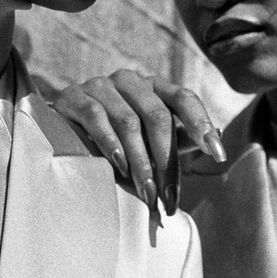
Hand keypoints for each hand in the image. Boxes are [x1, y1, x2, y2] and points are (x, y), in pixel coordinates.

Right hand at [53, 70, 225, 214]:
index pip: (183, 98)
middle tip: (169, 196)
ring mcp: (100, 85)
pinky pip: (95, 118)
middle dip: (166, 160)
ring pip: (128, 121)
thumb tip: (217, 137)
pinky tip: (119, 166)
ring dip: (140, 161)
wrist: (58, 130)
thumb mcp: (148, 138)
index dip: (201, 124)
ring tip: (147, 192)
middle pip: (157, 116)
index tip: (218, 154)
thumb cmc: (113, 136)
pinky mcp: (73, 96)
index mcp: (153, 87)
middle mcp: (129, 80)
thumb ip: (178, 138)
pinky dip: (110, 144)